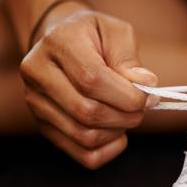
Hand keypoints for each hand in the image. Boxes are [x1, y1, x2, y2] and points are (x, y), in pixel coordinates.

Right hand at [20, 2, 157, 168]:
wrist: (62, 44)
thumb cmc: (94, 37)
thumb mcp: (115, 32)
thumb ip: (129, 57)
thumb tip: (145, 84)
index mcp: (57, 44)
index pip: (92, 80)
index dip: (127, 95)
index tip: (149, 96)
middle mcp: (38, 74)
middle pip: (88, 112)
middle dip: (127, 115)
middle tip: (142, 107)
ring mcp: (36, 104)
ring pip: (85, 136)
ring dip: (118, 131)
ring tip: (127, 115)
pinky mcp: (45, 127)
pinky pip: (83, 155)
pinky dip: (109, 150)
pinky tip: (117, 133)